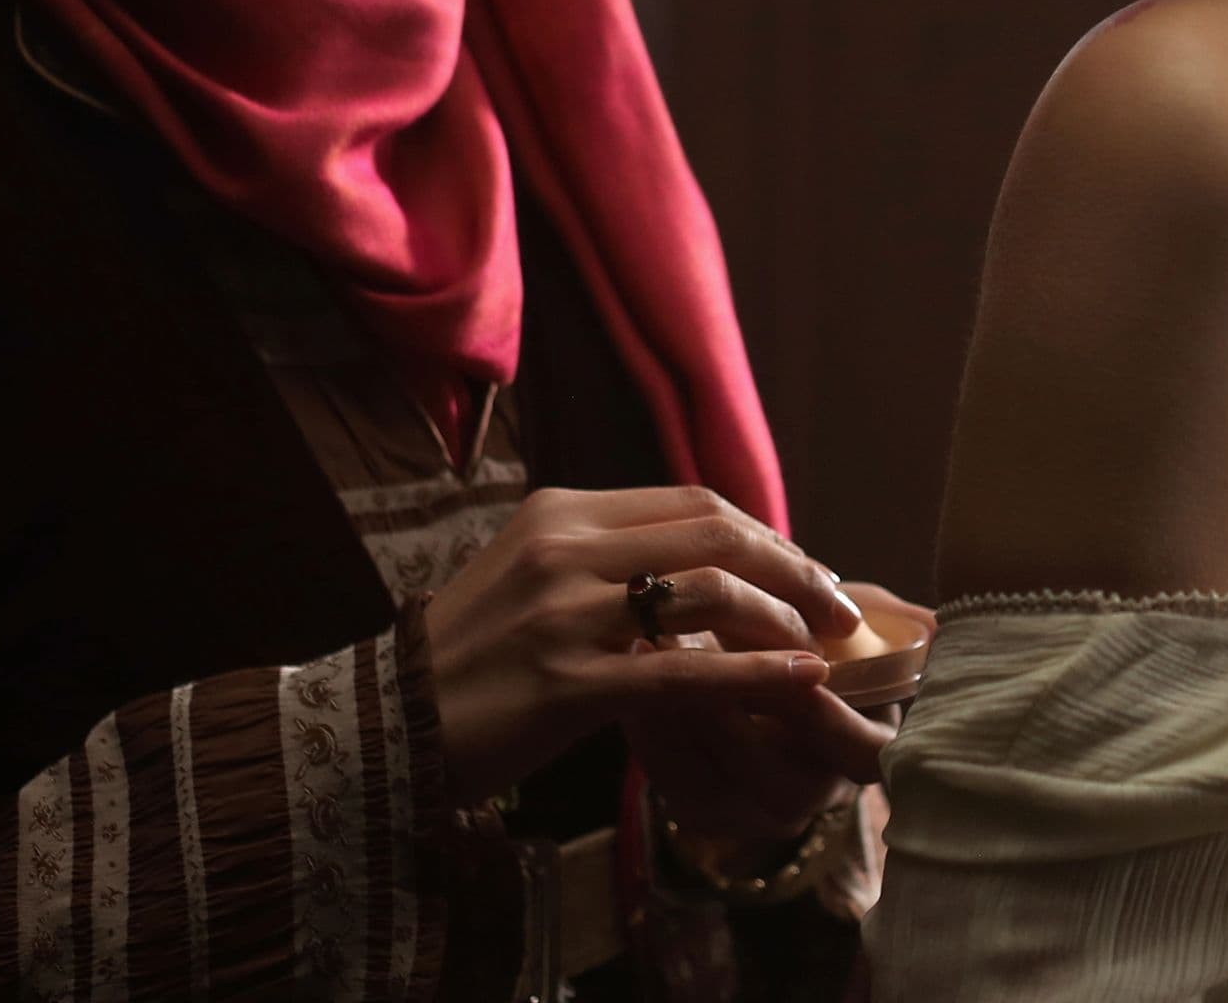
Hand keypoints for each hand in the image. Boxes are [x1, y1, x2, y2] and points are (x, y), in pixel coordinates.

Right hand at [420, 485, 875, 802]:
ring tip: (824, 644)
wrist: (387, 725)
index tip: (805, 566)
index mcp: (562, 513)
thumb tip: (703, 563)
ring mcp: (566, 615)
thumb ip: (608, 558)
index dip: (765, 532)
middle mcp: (566, 549)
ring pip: (712, 593)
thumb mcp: (532, 577)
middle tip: (840, 602)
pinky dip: (757, 673)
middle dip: (794, 566)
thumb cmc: (470, 659)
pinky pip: (687, 670)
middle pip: (717, 534)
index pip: (694, 502)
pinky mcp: (569, 685)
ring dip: (785, 618)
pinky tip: (801, 680)